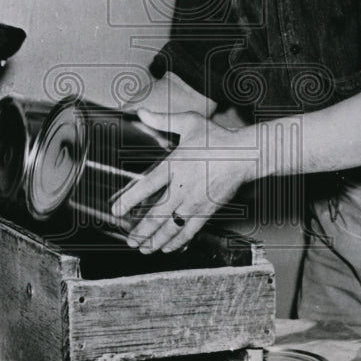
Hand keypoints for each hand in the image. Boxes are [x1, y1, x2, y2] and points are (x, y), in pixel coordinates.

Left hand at [111, 109, 254, 253]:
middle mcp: (182, 186)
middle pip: (156, 214)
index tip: (116, 211)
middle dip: (140, 231)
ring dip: (155, 240)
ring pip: (171, 227)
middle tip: (129, 240)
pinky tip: (168, 248)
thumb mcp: (189, 122)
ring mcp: (195, 201)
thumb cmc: (217, 138)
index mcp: (174, 165)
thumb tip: (141, 112)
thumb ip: (162, 120)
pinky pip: (190, 231)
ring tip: (143, 248)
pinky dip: (178, 242)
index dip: (129, 200)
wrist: (245, 154)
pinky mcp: (208, 210)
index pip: (147, 185)